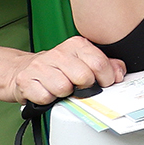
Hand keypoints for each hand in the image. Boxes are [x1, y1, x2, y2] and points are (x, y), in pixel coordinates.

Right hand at [9, 35, 124, 107]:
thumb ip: (105, 65)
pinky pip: (46, 98)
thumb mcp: (83, 61)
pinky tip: (47, 92)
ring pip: (64, 89)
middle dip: (83, 87)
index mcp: (76, 45)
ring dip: (64, 94)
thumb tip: (118, 73)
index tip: (102, 83)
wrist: (24, 70)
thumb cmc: (58, 68)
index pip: (99, 63)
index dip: (105, 79)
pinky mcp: (26, 80)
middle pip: (83, 77)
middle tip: (77, 86)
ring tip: (60, 88)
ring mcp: (40, 66)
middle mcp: (58, 53)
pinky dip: (48, 100)